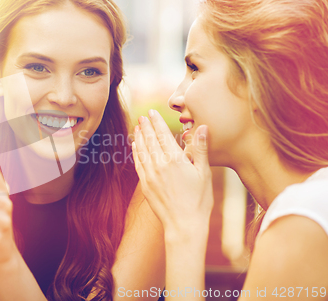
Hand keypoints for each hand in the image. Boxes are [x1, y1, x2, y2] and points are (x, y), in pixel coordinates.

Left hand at [132, 109, 213, 242]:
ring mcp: (150, 175)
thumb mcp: (204, 173)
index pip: (163, 135)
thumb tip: (202, 127)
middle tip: (143, 116)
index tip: (152, 112)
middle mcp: (160, 165)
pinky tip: (135, 146)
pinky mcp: (145, 185)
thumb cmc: (199, 201)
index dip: (157, 122)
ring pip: (141, 151)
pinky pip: (138, 164)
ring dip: (139, 137)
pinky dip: (136, 152)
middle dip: (146, 126)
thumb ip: (200, 149)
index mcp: (175, 160)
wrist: (184, 226)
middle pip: (150, 140)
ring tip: (138, 126)